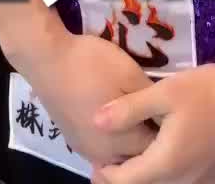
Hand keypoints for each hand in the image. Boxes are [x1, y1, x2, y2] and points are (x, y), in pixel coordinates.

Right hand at [4, 30, 157, 165]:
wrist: (47, 60)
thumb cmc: (92, 65)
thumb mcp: (130, 74)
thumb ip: (150, 101)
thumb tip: (165, 116)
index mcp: (122, 141)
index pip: (155, 147)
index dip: (165, 128)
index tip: (167, 109)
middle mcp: (104, 154)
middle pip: (135, 155)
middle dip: (147, 137)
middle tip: (151, 110)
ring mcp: (86, 150)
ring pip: (117, 154)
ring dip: (128, 140)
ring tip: (133, 113)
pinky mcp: (74, 142)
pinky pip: (100, 150)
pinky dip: (110, 139)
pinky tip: (113, 119)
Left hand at [89, 62, 214, 183]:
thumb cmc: (208, 91)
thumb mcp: (165, 93)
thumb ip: (128, 109)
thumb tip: (95, 121)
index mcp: (167, 165)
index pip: (125, 182)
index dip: (106, 173)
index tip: (96, 159)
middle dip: (125, 178)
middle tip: (110, 161)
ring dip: (148, 178)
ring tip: (136, 158)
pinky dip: (170, 178)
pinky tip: (167, 157)